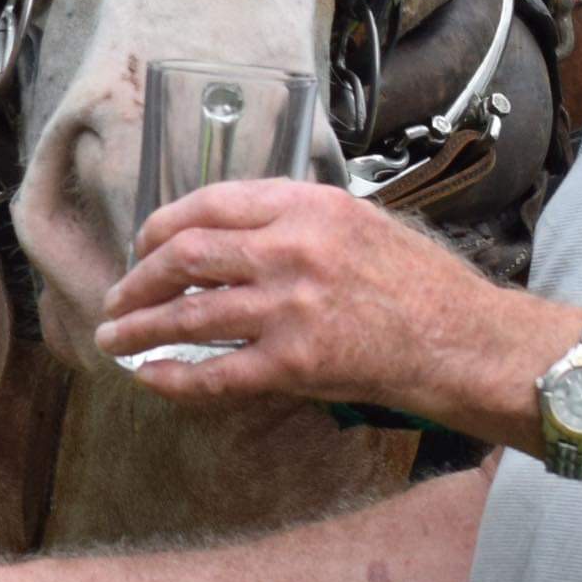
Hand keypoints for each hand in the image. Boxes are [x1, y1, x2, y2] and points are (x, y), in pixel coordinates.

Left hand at [100, 178, 550, 432]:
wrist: (466, 340)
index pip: (209, 203)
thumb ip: (298, 220)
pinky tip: (150, 378)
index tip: (144, 244)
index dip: (162, 226)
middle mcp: (292, 248)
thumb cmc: (423, 284)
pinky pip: (216, 372)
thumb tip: (235, 234)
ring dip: (140, 329)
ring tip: (114, 340)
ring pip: (189, 314)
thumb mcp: (362, 222)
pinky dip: (175, 377)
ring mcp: (291, 306)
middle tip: (116, 298)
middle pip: (185, 255)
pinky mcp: (297, 362)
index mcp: (307, 205)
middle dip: (138, 278)